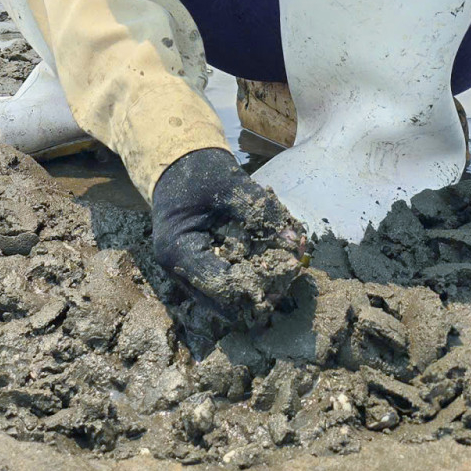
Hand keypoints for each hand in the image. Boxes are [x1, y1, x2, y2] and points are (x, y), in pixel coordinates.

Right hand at [150, 147, 301, 329]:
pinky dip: (248, 278)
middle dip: (261, 293)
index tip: (290, 267)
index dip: (257, 282)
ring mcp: (186, 275)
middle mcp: (179, 271)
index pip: (221, 284)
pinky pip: (226, 287)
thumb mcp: (231, 185)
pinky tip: (271, 262)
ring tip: (285, 269)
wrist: (175, 166)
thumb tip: (295, 243)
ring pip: (226, 303)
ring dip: (256, 290)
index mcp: (178, 251)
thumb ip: (262, 212)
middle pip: (224, 304)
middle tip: (291, 273)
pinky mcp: (198, 271)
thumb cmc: (198, 173)